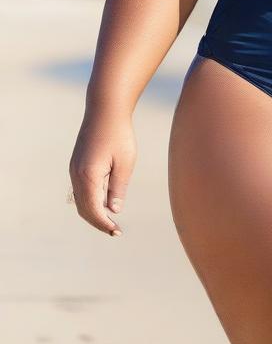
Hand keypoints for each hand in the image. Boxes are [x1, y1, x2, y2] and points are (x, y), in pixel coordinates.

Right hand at [68, 110, 136, 236]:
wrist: (105, 111)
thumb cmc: (119, 135)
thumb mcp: (125, 162)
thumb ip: (118, 187)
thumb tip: (113, 209)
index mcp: (88, 177)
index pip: (94, 210)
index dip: (104, 224)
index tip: (117, 232)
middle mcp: (76, 175)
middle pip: (83, 209)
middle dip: (98, 221)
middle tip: (114, 230)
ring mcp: (74, 170)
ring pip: (80, 200)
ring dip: (93, 212)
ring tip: (110, 219)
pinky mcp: (76, 165)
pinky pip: (81, 190)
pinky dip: (90, 200)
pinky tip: (104, 201)